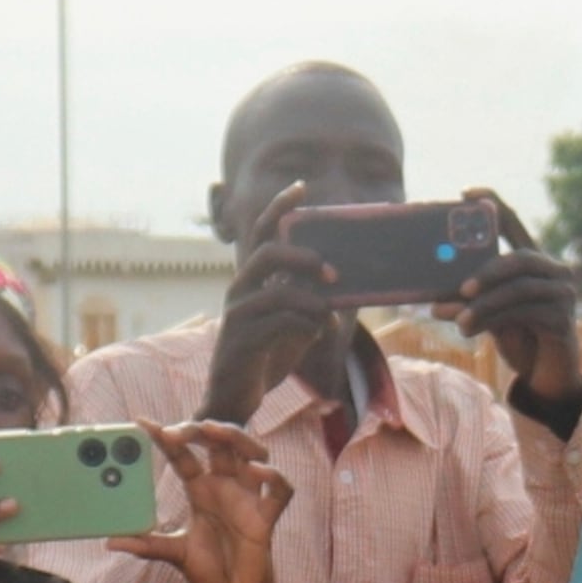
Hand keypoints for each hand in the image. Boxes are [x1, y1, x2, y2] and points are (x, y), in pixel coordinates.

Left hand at [116, 422, 286, 582]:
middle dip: (201, 430)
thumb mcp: (173, 553)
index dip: (165, 437)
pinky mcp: (267, 518)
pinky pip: (280, 491)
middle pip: (220, 444)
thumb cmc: (209, 573)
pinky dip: (273, 478)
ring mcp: (248, 501)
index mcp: (201, 492)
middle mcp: (226, 489)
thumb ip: (147, 544)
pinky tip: (256, 473)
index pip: (183, 455)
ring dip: (239, 439)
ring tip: (217, 432)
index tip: (142, 423)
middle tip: (178, 430)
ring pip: (253, 455)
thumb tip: (112, 542)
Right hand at [202, 182, 333, 423]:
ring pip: (274, 291)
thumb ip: (314, 304)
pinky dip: (305, 324)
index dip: (278, 209)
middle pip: (266, 254)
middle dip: (302, 256)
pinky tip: (319, 330)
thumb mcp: (298, 325)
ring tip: (329, 308)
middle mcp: (241, 291)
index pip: (262, 235)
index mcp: (254, 281)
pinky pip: (276, 324)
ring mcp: (238, 315)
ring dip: (310, 297)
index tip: (301, 186)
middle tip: (333, 272)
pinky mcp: (242, 341)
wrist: (238, 396)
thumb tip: (343, 291)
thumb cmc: (268, 355)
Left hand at [437, 189, 581, 408]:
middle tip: (462, 287)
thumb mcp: (488, 313)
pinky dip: (494, 320)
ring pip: (520, 289)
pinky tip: (471, 331)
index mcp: (531, 261)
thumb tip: (433, 305)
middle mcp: (553, 272)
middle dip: (488, 270)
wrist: (546, 372)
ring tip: (459, 321)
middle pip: (520, 258)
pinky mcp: (563, 320)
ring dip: (485, 305)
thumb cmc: (516, 335)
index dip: (493, 204)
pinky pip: (525, 313)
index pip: (514, 223)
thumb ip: (469, 302)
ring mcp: (563, 295)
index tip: (466, 193)